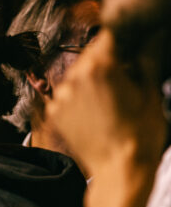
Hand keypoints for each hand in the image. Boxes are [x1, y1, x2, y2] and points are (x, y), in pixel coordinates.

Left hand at [46, 30, 165, 180]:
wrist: (118, 171)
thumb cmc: (140, 135)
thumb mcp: (150, 92)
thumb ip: (146, 59)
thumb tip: (151, 37)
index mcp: (100, 67)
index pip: (110, 35)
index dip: (123, 35)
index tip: (132, 38)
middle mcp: (74, 78)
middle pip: (92, 54)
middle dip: (108, 58)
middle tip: (126, 72)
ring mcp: (61, 96)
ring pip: (78, 74)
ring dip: (92, 77)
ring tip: (113, 95)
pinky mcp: (54, 113)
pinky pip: (67, 94)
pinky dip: (79, 96)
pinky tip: (97, 109)